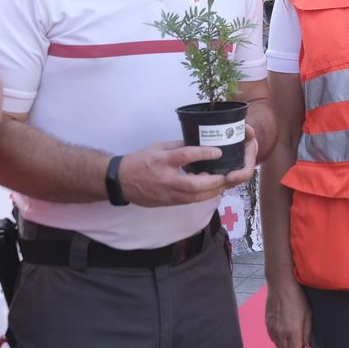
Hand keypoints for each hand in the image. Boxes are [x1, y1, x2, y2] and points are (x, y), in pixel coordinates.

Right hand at [118, 139, 254, 206]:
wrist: (121, 181)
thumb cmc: (140, 161)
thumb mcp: (158, 147)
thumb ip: (179, 146)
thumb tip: (200, 144)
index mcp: (162, 160)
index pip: (186, 156)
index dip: (204, 154)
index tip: (218, 151)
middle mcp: (166, 179)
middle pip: (194, 185)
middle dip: (214, 181)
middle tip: (227, 174)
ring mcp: (168, 194)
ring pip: (195, 197)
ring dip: (212, 191)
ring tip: (224, 182)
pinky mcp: (169, 203)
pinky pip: (191, 201)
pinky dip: (204, 196)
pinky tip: (212, 189)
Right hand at [265, 273, 311, 347]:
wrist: (280, 284)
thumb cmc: (297, 297)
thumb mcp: (308, 314)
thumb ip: (307, 332)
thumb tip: (306, 345)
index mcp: (292, 332)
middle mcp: (280, 333)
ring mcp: (272, 329)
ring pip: (279, 347)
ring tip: (295, 345)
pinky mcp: (267, 324)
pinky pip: (273, 339)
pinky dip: (280, 342)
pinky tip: (286, 337)